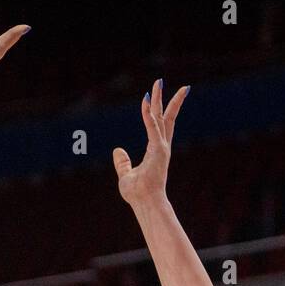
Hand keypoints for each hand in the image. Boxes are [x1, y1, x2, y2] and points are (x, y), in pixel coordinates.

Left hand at [113, 79, 187, 207]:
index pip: (159, 125)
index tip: (153, 95)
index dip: (157, 109)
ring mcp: (161, 147)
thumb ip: (122, 162)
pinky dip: (149, 115)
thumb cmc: (137, 193)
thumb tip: (117, 150)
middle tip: (163, 82)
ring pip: (161, 118)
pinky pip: (152, 128)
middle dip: (167, 99)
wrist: (145, 203)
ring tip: (158, 83)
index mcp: (156, 150)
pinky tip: (146, 101)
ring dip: (159, 99)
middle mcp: (161, 146)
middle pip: (165, 117)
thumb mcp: (126, 174)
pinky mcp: (158, 151)